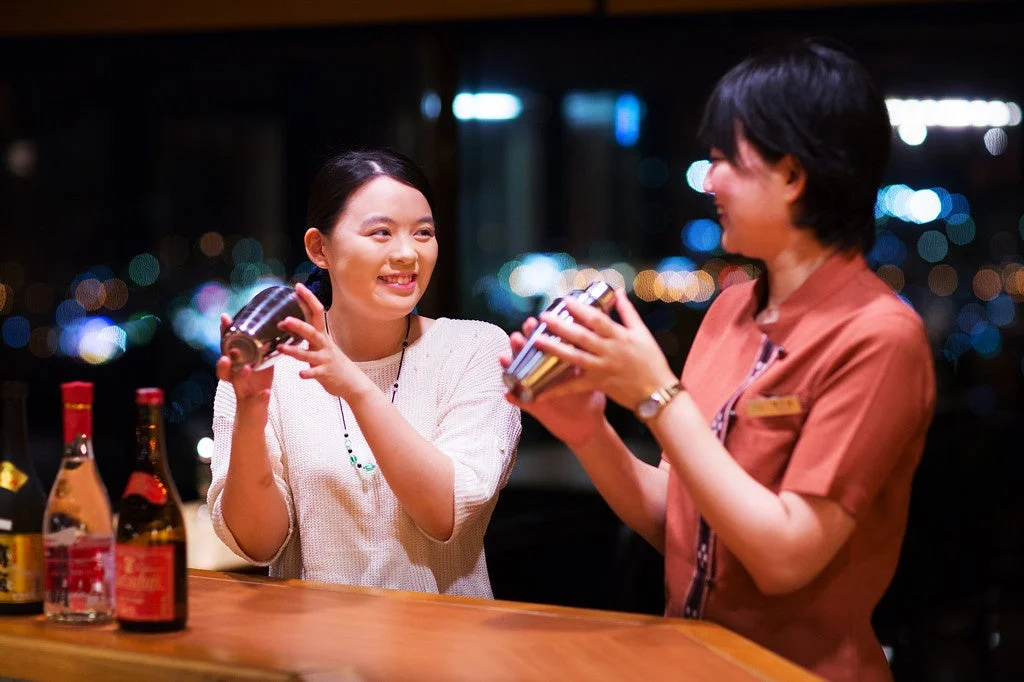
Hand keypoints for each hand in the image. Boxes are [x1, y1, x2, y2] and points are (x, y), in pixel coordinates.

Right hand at [216, 313, 274, 408]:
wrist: (253, 415)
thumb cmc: (256, 387)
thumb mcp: (259, 366)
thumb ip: (262, 351)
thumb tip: (273, 327)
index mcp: (237, 366)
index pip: (228, 348)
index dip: (225, 335)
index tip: (225, 318)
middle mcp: (235, 378)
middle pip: (226, 367)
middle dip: (226, 358)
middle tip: (228, 351)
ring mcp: (243, 392)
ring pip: (237, 384)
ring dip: (241, 375)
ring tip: (246, 368)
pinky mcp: (252, 405)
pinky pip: (256, 401)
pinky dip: (260, 397)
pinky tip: (266, 393)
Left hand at [275, 282, 370, 398]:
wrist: (352, 381)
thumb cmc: (331, 361)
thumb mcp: (319, 345)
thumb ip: (304, 334)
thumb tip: (283, 323)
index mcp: (322, 335)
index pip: (316, 312)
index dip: (307, 299)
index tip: (297, 286)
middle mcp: (324, 345)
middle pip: (312, 331)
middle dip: (299, 325)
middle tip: (285, 319)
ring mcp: (325, 359)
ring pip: (309, 353)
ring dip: (295, 351)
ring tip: (281, 347)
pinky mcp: (325, 373)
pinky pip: (315, 373)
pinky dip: (308, 373)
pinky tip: (300, 373)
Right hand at [501, 317, 607, 448]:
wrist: (588, 425)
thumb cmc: (589, 398)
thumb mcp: (589, 376)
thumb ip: (588, 359)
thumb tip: (592, 338)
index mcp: (555, 364)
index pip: (544, 342)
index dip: (540, 331)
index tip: (539, 319)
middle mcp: (541, 373)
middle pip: (528, 353)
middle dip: (524, 341)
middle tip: (522, 332)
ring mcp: (534, 389)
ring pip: (519, 373)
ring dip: (511, 364)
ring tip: (505, 356)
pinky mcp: (533, 407)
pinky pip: (520, 401)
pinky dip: (513, 397)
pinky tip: (507, 392)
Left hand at [531, 289, 676, 411]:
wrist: (657, 392)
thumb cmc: (652, 361)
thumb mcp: (642, 333)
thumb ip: (627, 312)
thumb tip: (618, 292)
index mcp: (620, 336)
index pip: (598, 320)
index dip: (581, 309)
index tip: (566, 300)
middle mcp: (609, 352)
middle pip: (582, 337)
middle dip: (561, 326)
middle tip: (544, 316)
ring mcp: (602, 369)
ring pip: (575, 358)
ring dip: (555, 349)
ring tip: (537, 340)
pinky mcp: (598, 384)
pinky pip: (574, 387)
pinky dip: (557, 389)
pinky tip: (540, 389)